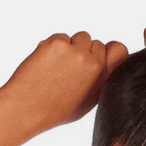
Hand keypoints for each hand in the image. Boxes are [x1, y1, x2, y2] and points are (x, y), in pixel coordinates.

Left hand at [5, 31, 128, 130]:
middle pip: (95, 42)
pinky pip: (62, 37)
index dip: (108, 50)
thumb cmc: (54, 109)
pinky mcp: (59, 44)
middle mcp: (93, 65)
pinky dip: (54, 46)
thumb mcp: (86, 102)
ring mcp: (76, 53)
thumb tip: (104, 61)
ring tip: (58, 67)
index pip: (119, 49)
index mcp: (102, 80)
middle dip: (84, 51)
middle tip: (69, 69)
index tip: (98, 56)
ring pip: (80, 36)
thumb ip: (99, 80)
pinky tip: (47, 63)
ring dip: (71, 46)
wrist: (27, 108)